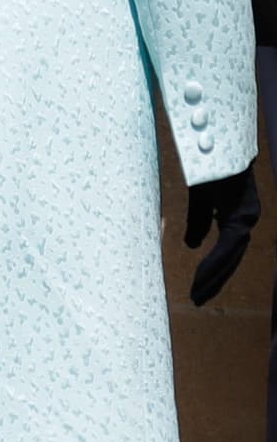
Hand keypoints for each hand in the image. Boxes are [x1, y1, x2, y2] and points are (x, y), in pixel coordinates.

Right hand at [184, 165, 260, 305]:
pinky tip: (203, 274)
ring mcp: (248, 214)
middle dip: (215, 280)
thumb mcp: (199, 196)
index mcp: (237, 213)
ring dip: (214, 276)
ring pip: (233, 254)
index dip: (214, 270)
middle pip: (233, 257)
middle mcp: (247, 216)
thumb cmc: (208, 163)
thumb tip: (193, 245)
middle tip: (197, 300)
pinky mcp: (242, 211)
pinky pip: (230, 243)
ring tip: (197, 293)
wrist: (215, 141)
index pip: (228, 250)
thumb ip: (199, 220)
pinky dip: (215, 261)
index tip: (199, 289)